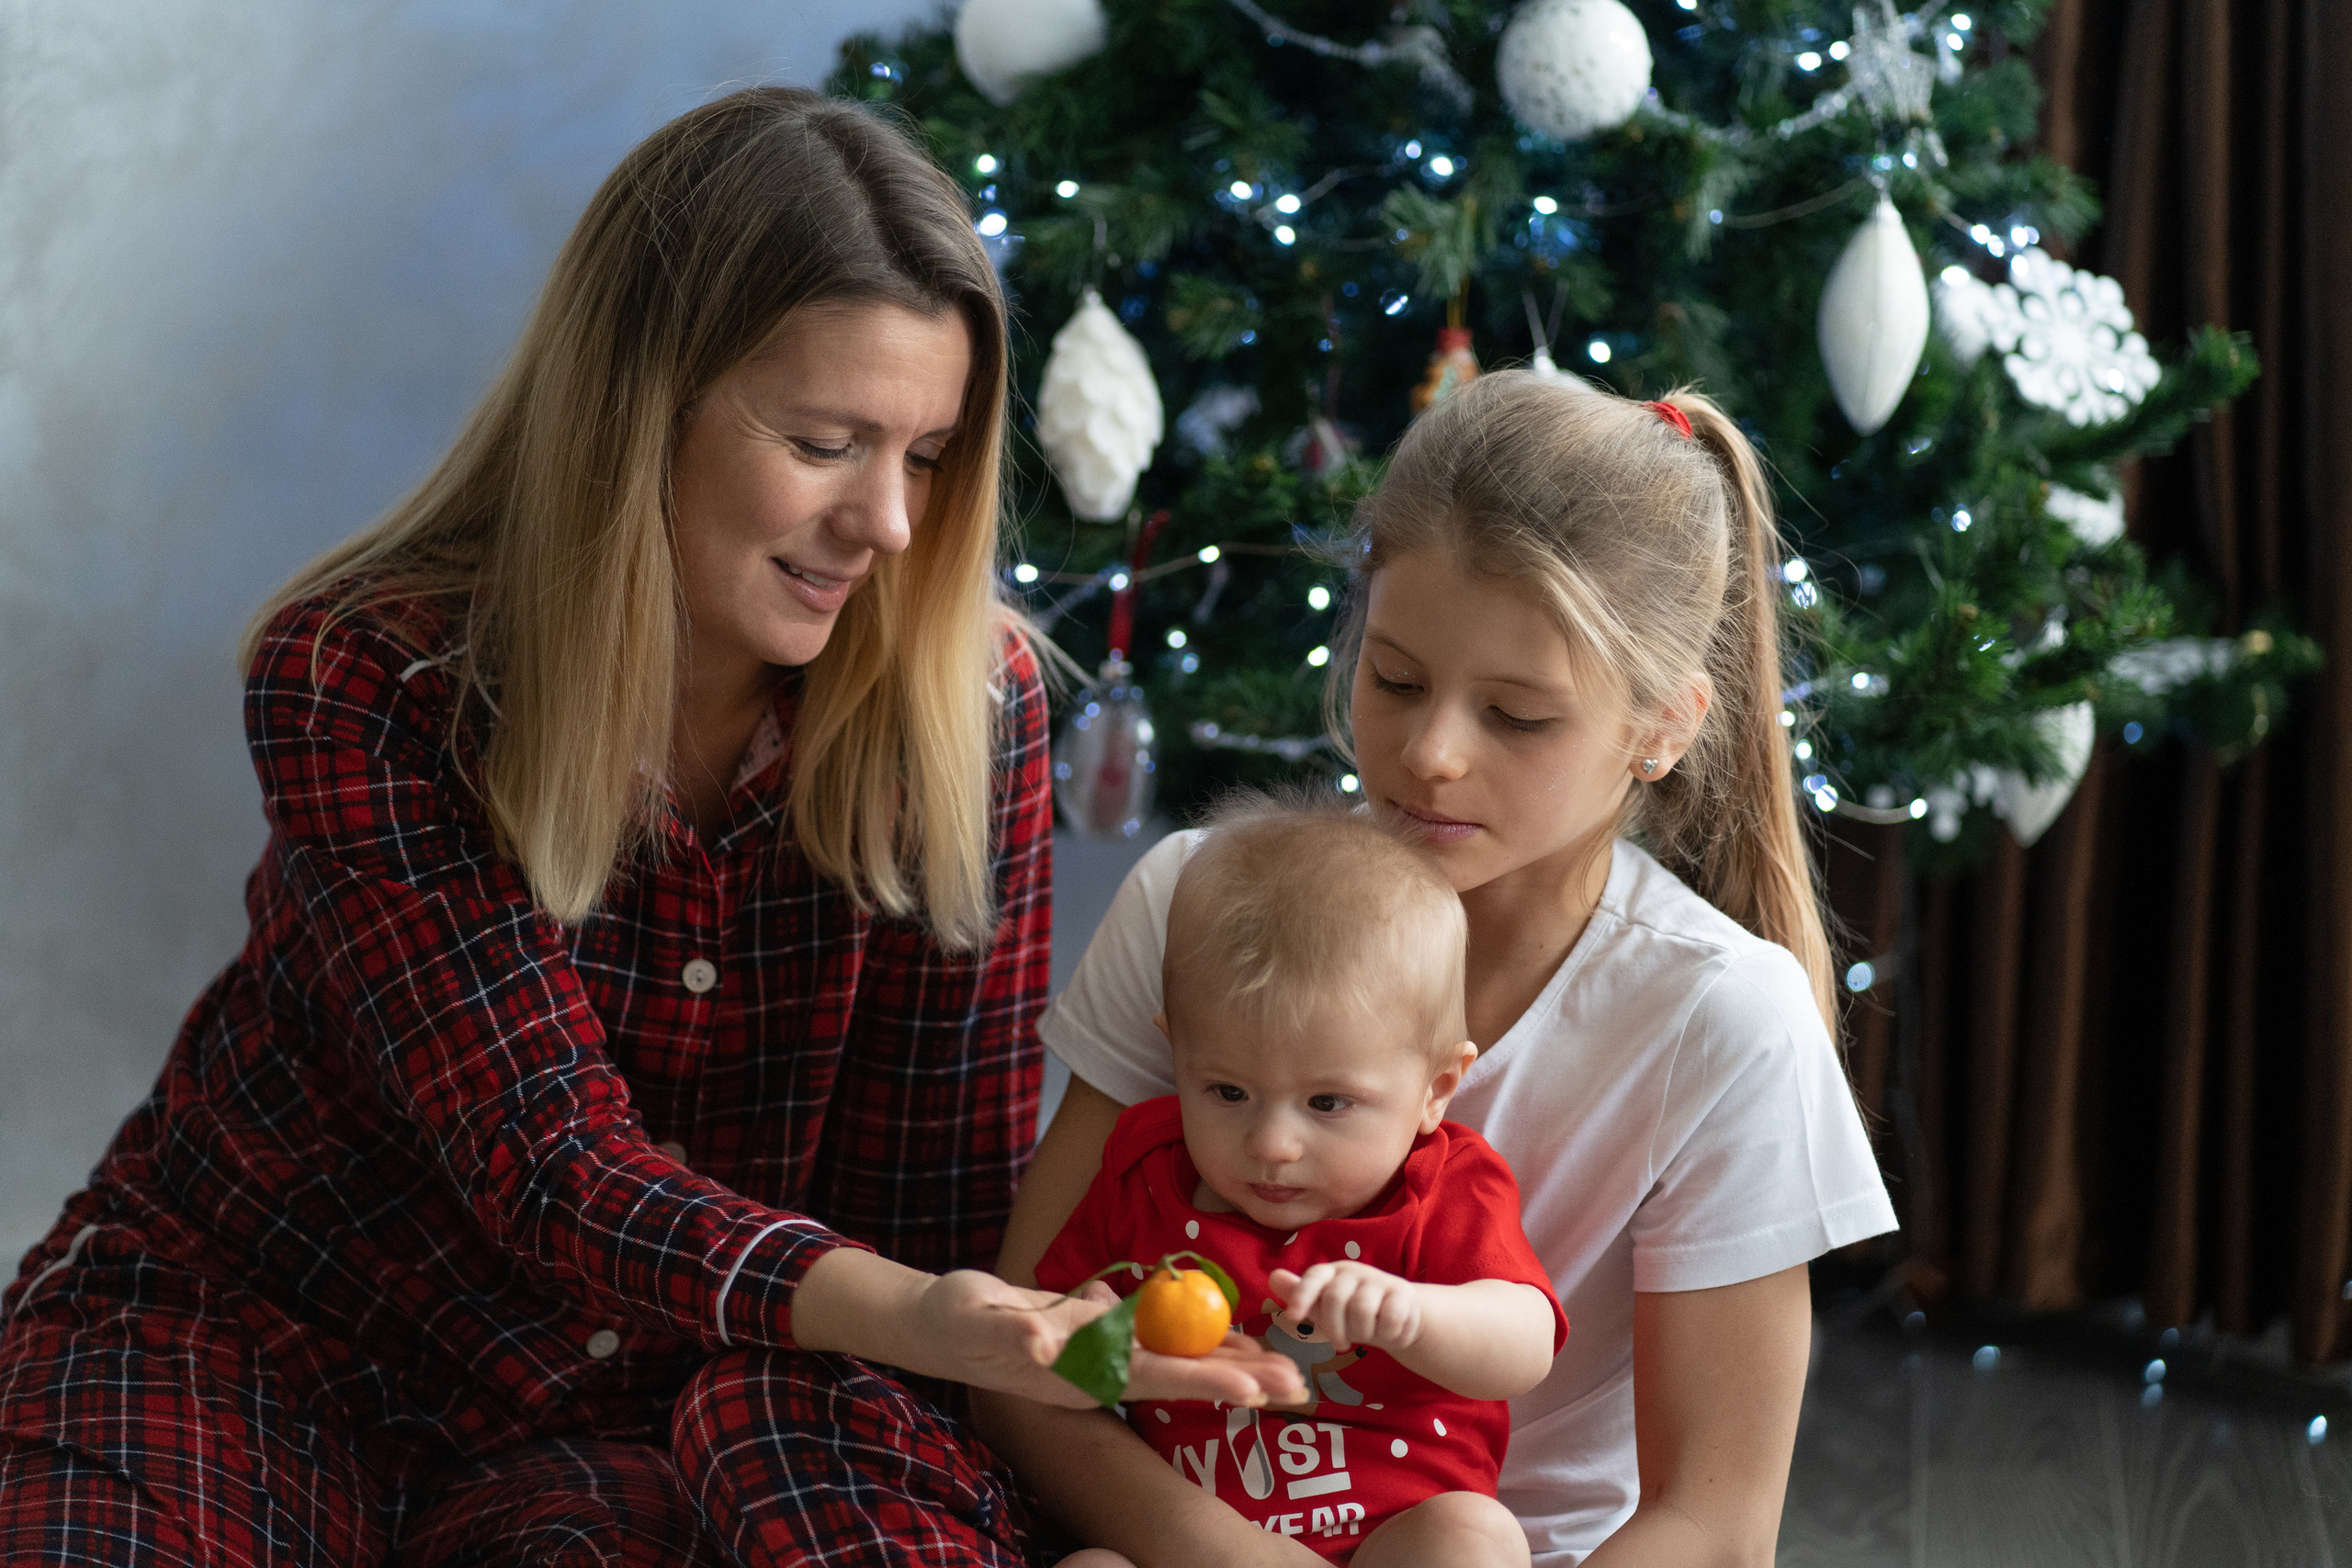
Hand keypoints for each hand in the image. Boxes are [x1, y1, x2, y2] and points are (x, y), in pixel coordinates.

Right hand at [909, 1273, 1305, 1409]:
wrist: (942, 1328)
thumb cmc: (961, 1322)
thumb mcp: (982, 1322)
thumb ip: (1011, 1332)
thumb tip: (1040, 1341)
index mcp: (1081, 1366)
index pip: (1153, 1373)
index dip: (1203, 1376)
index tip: (1252, 1386)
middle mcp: (1100, 1368)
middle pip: (1180, 1372)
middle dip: (1237, 1377)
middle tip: (1295, 1384)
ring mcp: (1101, 1359)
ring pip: (1176, 1360)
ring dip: (1228, 1362)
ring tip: (1282, 1369)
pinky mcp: (1099, 1341)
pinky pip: (1156, 1344)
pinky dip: (1195, 1344)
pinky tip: (1234, 1344)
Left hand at [1269, 1263, 1420, 1354]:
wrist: (1397, 1316)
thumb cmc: (1351, 1314)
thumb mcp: (1323, 1309)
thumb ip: (1300, 1295)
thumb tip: (1273, 1276)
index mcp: (1331, 1273)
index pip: (1314, 1277)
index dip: (1301, 1295)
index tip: (1293, 1318)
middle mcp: (1354, 1271)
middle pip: (1335, 1299)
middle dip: (1335, 1328)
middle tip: (1341, 1344)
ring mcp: (1379, 1279)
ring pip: (1362, 1310)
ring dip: (1363, 1333)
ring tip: (1366, 1336)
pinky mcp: (1403, 1293)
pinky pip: (1390, 1319)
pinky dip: (1387, 1334)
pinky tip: (1389, 1333)